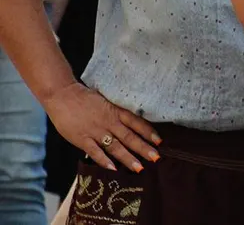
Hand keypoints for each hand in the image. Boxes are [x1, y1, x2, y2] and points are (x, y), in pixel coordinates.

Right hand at [43, 83, 160, 172]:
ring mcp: (95, 131)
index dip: (148, 132)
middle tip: (156, 158)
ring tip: (139, 168)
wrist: (63, 95)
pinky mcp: (82, 139)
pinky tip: (113, 169)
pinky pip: (94, 152)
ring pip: (115, 146)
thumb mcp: (106, 101)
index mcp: (115, 111)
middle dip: (143, 148)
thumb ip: (116, 113)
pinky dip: (103, 160)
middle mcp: (109, 122)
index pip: (136, 122)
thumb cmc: (85, 98)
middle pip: (129, 137)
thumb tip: (130, 123)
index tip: (159, 141)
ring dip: (128, 158)